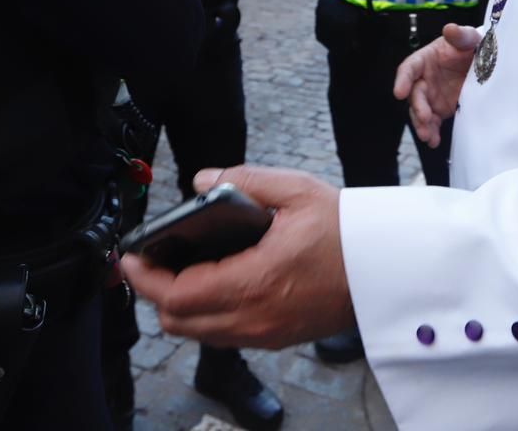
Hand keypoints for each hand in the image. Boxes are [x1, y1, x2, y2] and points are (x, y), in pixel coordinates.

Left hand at [122, 165, 353, 348]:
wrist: (388, 267)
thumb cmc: (346, 229)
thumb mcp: (296, 190)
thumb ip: (242, 179)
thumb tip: (200, 181)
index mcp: (255, 281)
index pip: (176, 294)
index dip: (143, 276)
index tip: (129, 255)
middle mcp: (256, 317)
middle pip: (177, 321)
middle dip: (154, 292)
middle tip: (151, 259)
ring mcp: (265, 332)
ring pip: (197, 332)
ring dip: (179, 306)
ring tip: (177, 269)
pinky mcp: (276, 337)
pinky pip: (223, 335)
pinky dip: (205, 314)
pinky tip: (211, 283)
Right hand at [393, 24, 481, 147]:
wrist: (485, 62)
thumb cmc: (471, 46)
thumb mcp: (469, 38)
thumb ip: (460, 35)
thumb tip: (449, 28)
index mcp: (425, 59)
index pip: (409, 68)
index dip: (403, 80)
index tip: (399, 92)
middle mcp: (424, 79)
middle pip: (414, 94)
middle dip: (417, 107)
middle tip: (425, 118)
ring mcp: (431, 96)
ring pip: (420, 111)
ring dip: (422, 124)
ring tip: (428, 136)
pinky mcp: (440, 109)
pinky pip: (433, 122)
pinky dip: (432, 132)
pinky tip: (434, 141)